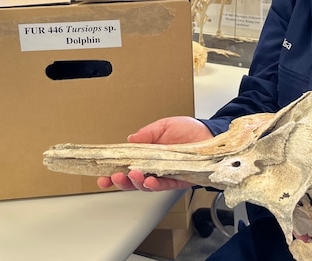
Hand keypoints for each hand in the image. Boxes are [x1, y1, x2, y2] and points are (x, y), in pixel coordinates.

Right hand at [97, 116, 212, 191]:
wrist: (210, 134)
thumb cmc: (189, 129)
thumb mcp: (164, 126)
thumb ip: (147, 133)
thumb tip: (130, 139)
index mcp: (147, 155)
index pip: (126, 165)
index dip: (113, 172)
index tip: (102, 175)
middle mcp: (155, 167)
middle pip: (133, 179)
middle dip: (121, 181)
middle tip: (114, 177)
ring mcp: (166, 174)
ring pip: (146, 185)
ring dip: (137, 182)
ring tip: (132, 175)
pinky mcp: (179, 180)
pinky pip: (165, 185)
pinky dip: (155, 184)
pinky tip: (149, 181)